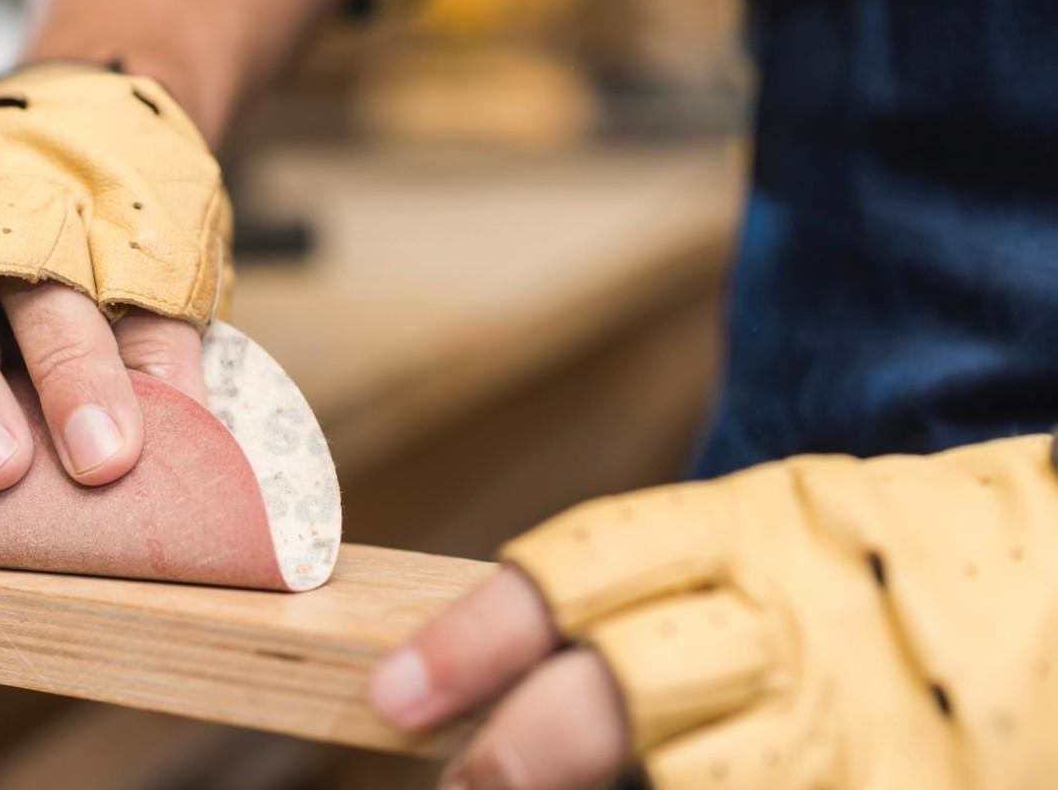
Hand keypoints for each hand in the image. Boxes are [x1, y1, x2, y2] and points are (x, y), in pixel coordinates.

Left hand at [372, 435, 1057, 789]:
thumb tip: (508, 666)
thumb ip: (665, 584)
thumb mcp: (781, 524)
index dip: (479, 634)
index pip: (584, 565)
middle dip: (522, 749)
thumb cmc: (889, 555)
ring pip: (697, 780)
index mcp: (754, 522)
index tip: (395, 692)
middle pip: (624, 683)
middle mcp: (798, 614)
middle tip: (455, 787)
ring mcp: (863, 715)